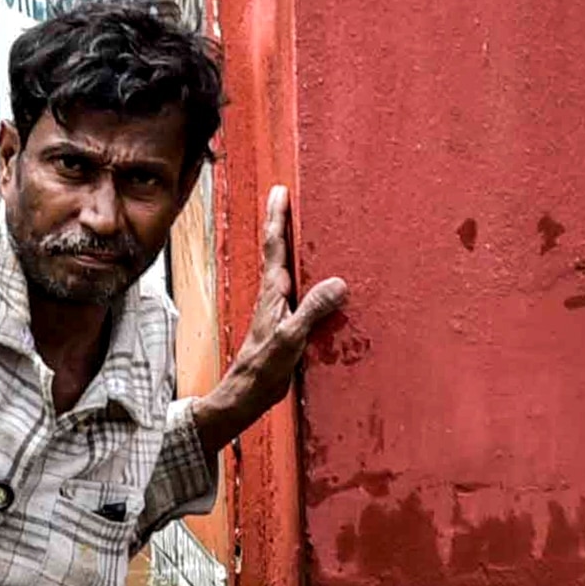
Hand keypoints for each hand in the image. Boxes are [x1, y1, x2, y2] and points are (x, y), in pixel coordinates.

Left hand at [193, 186, 350, 441]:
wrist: (245, 395)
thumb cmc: (263, 367)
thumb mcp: (291, 338)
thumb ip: (312, 311)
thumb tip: (339, 284)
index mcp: (273, 293)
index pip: (276, 247)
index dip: (278, 218)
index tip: (280, 191)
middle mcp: (273, 295)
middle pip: (277, 250)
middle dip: (282, 223)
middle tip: (287, 197)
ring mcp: (277, 309)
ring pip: (285, 268)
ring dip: (291, 246)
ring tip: (301, 227)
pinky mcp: (283, 323)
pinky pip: (296, 290)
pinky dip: (302, 275)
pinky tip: (314, 279)